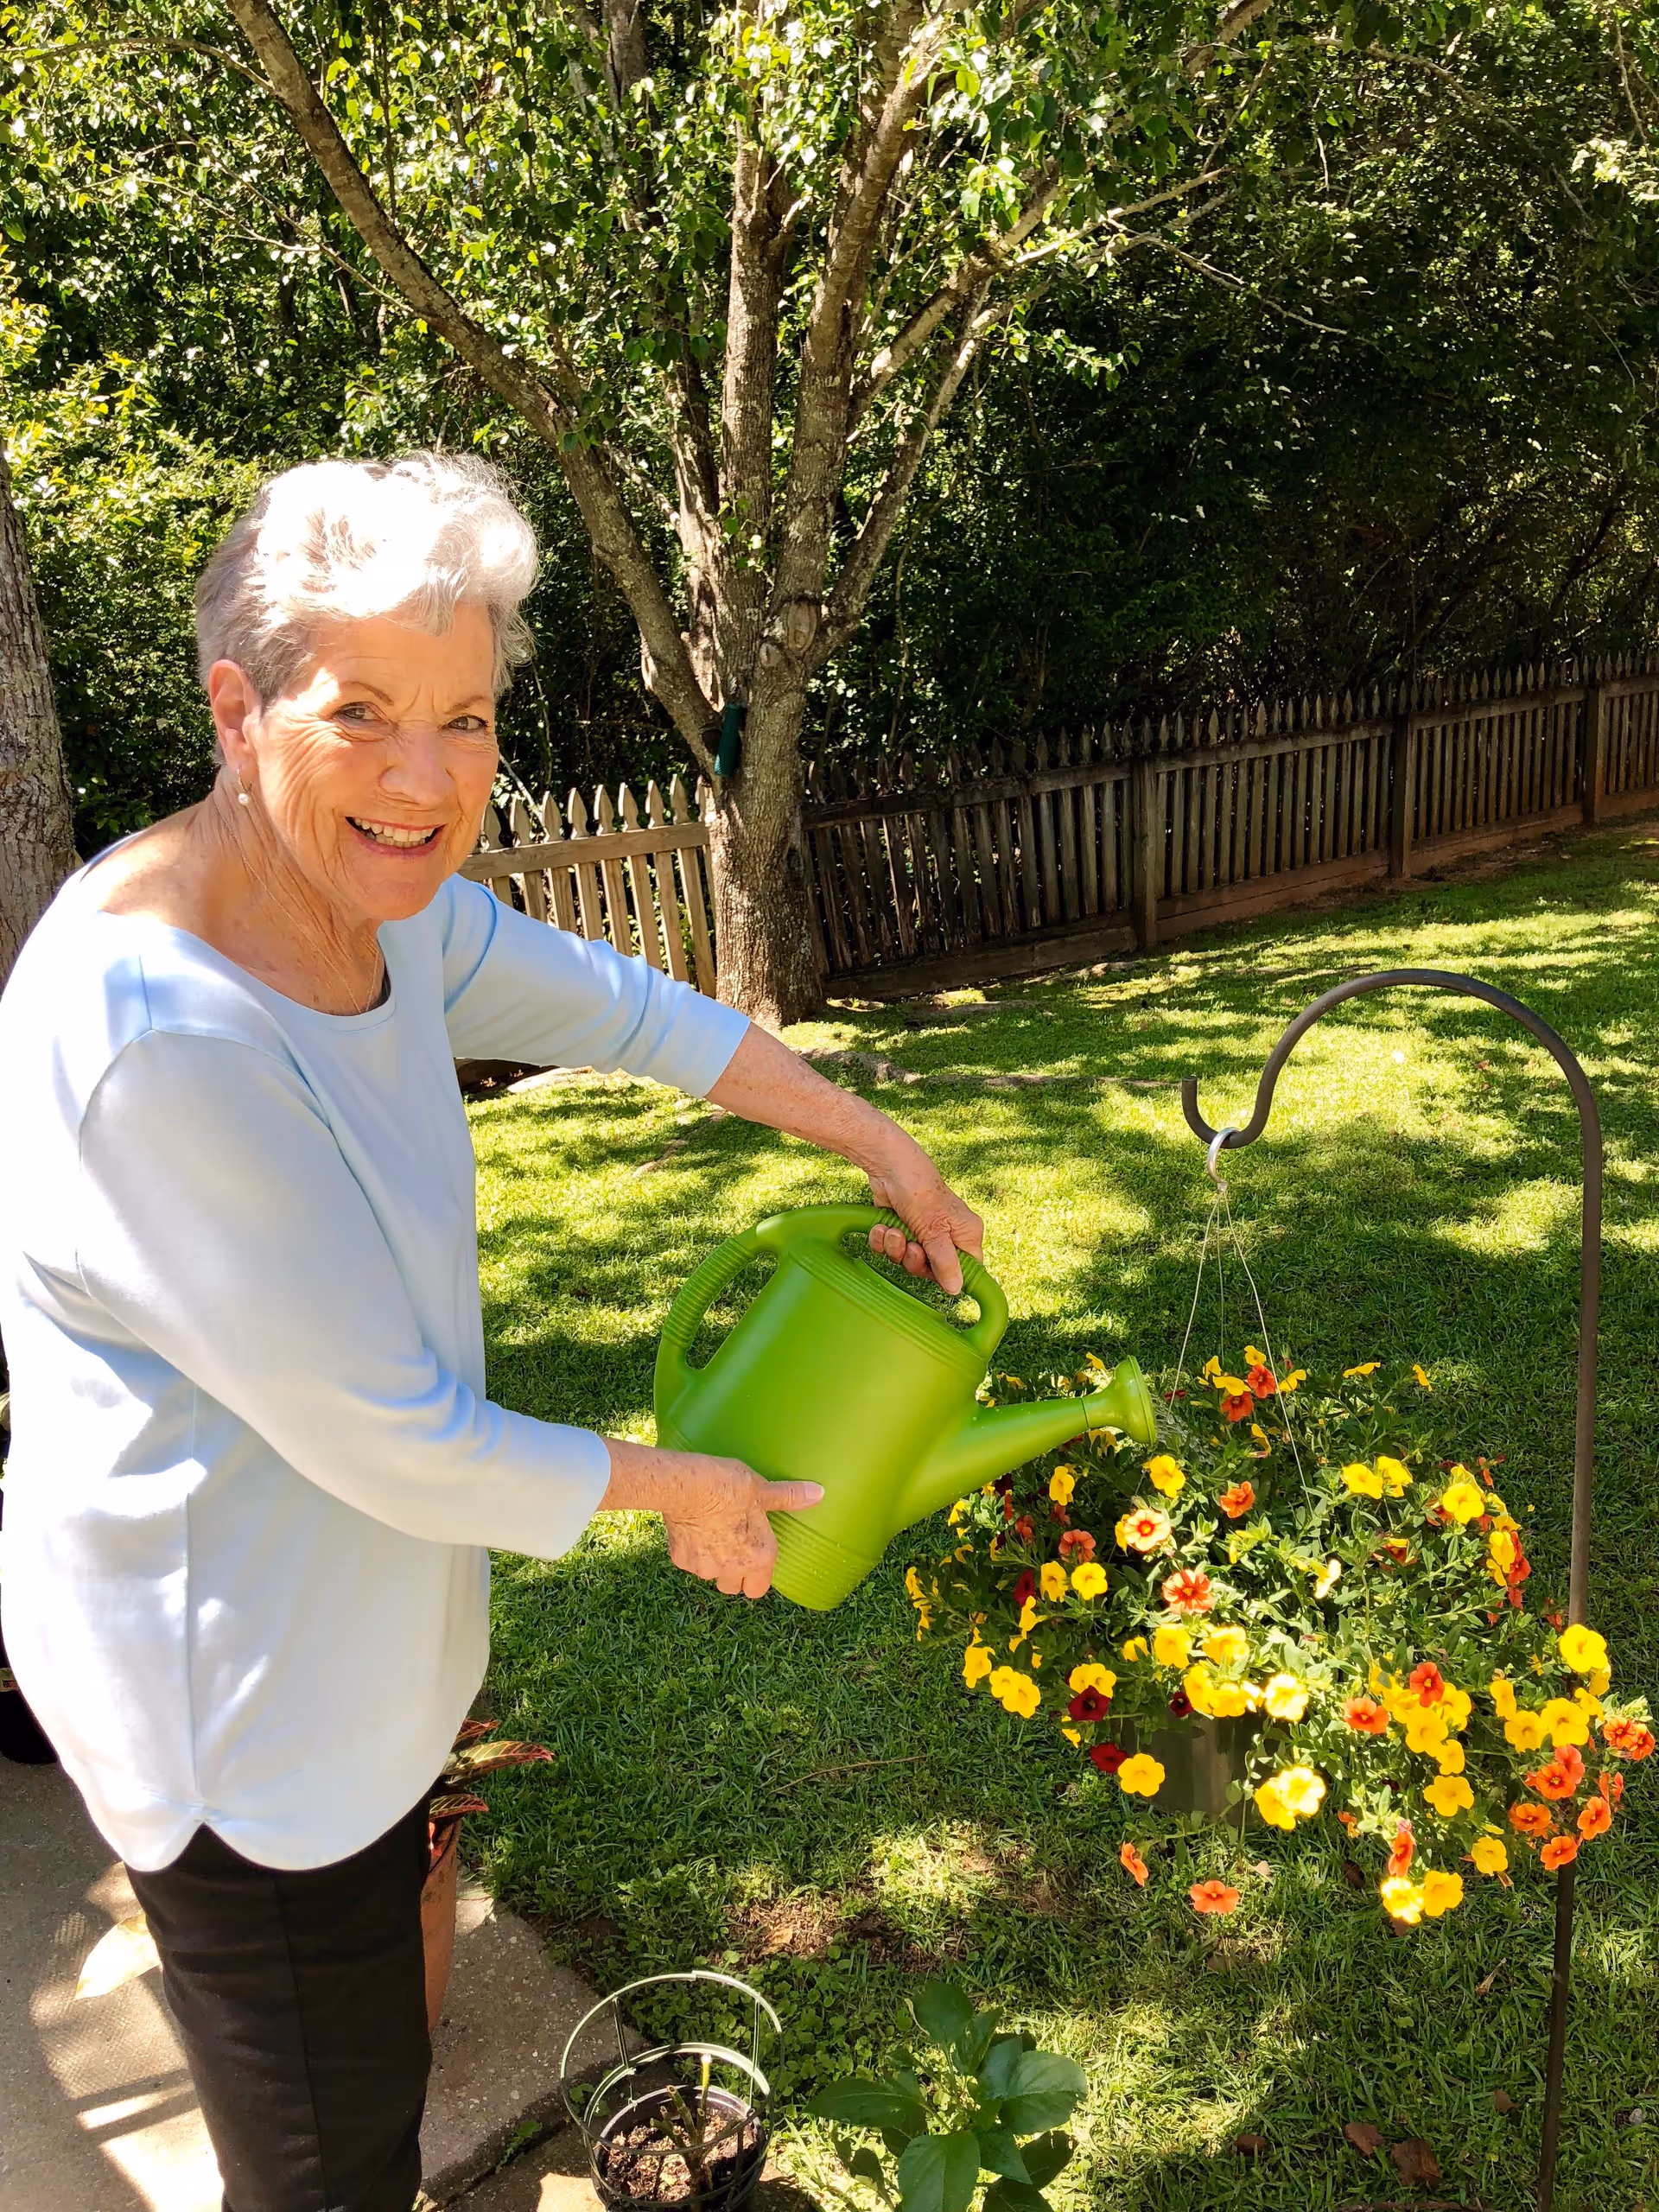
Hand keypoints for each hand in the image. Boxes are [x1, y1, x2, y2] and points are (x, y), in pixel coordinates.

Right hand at [601, 1440, 821, 1598]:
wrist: (685, 1485)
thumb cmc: (728, 1486)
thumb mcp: (762, 1489)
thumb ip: (788, 1497)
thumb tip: (818, 1493)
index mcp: (759, 1556)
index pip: (759, 1589)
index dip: (757, 1577)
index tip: (754, 1560)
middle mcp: (732, 1569)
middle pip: (733, 1587)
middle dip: (734, 1575)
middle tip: (733, 1548)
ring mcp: (704, 1567)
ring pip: (710, 1575)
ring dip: (711, 1563)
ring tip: (711, 1534)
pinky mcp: (680, 1560)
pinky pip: (688, 1562)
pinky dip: (690, 1551)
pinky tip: (692, 1528)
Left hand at [866, 1133, 983, 1294]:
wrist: (889, 1166)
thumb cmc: (920, 1192)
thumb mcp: (935, 1231)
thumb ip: (945, 1262)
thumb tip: (956, 1290)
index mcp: (965, 1234)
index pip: (967, 1269)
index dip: (950, 1277)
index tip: (935, 1276)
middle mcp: (946, 1234)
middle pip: (932, 1269)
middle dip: (914, 1260)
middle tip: (911, 1246)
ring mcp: (921, 1231)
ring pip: (907, 1259)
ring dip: (895, 1248)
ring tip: (894, 1230)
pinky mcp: (900, 1226)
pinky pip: (890, 1248)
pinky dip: (883, 1240)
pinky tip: (882, 1227)